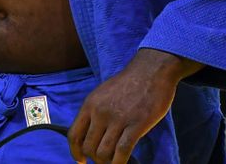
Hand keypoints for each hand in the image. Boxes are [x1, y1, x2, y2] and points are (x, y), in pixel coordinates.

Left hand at [68, 49, 201, 163]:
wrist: (151, 71)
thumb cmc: (128, 83)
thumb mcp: (102, 93)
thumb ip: (94, 112)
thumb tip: (90, 134)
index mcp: (90, 104)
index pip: (74, 135)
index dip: (75, 152)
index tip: (81, 160)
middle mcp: (100, 113)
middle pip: (89, 147)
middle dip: (94, 158)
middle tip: (103, 160)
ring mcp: (118, 119)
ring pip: (104, 152)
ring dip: (107, 162)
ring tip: (112, 162)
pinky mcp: (136, 125)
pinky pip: (122, 151)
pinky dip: (119, 163)